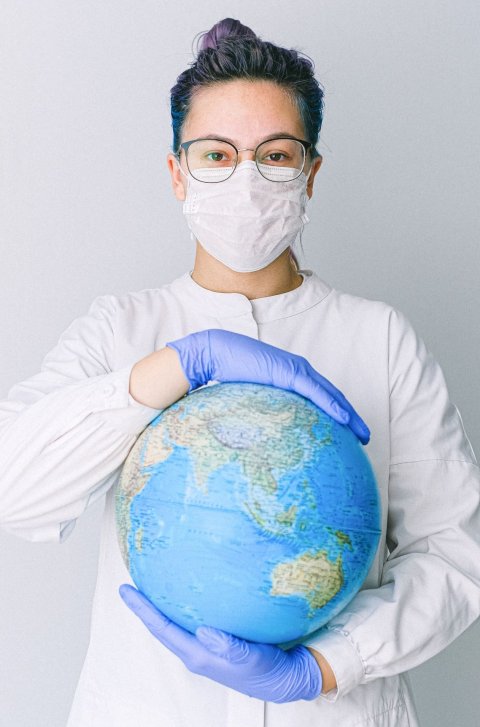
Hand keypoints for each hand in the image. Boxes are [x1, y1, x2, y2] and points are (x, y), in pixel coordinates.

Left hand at [119, 584, 321, 702]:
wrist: (284, 679)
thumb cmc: (267, 671)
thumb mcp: (250, 657)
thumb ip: (228, 645)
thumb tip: (203, 631)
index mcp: (199, 655)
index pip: (162, 629)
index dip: (142, 609)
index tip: (127, 590)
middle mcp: (197, 651)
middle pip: (162, 626)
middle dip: (145, 606)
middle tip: (131, 585)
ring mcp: (205, 647)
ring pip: (175, 624)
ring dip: (161, 607)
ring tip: (153, 585)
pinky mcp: (216, 642)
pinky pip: (191, 621)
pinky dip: (182, 607)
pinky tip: (187, 593)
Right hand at [166, 329, 369, 443]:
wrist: (217, 352)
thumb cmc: (230, 374)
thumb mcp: (252, 397)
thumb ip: (263, 410)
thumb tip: (262, 434)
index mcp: (292, 377)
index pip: (322, 396)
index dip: (338, 412)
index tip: (349, 431)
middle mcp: (300, 372)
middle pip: (333, 396)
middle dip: (351, 417)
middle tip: (363, 436)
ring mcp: (297, 370)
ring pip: (330, 395)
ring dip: (348, 414)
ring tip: (361, 433)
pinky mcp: (290, 372)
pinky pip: (316, 392)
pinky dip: (333, 405)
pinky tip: (344, 418)